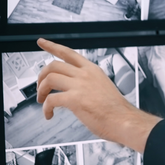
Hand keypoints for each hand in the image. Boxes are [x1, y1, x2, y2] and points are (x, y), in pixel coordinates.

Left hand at [36, 39, 159, 152]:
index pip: (68, 52)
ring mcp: (80, 86)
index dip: (52, 46)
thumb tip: (76, 89)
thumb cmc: (117, 111)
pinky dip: (46, 108)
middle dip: (41, 76)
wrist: (124, 121)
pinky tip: (49, 114)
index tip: (42, 42)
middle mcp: (85, 75)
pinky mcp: (75, 99)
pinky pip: (51, 100)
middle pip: (54, 65)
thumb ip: (89, 84)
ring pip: (49, 79)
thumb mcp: (104, 87)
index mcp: (93, 70)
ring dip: (41, 90)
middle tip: (40, 87)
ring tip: (42, 100)